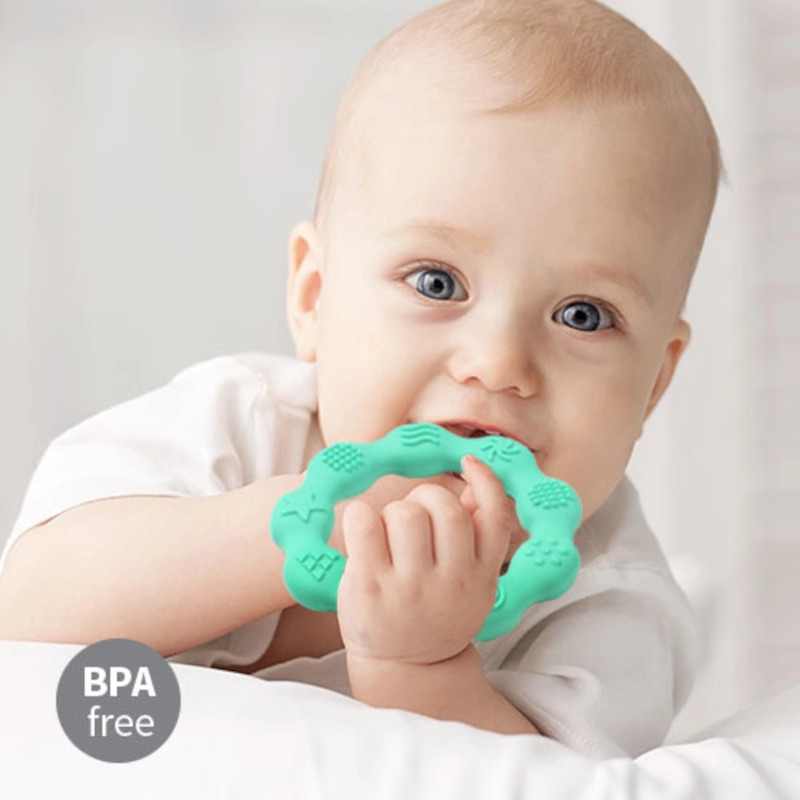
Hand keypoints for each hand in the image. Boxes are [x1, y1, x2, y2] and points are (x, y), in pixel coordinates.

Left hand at [336, 456, 520, 665]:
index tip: (468, 461)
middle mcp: (452, 583)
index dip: (486, 481)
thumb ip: (477, 537)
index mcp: (482, 577)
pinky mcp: (370, 587)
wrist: (405, 669)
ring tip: (388, 533)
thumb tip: (474, 485)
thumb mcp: (472, 585)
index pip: (496, 518)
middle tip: (414, 515)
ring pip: (405, 512)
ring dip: (393, 512)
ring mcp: (410, 587)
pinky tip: (361, 528)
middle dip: (426, 498)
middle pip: (445, 508)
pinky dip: (360, 515)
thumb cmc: (435, 614)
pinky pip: (365, 523)